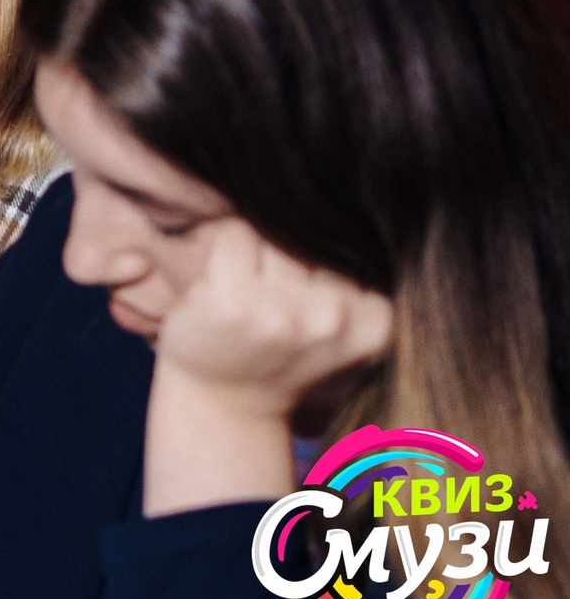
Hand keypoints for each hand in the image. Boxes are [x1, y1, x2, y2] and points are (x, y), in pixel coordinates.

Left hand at [142, 218, 391, 515]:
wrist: (222, 400)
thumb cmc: (279, 352)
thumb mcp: (337, 322)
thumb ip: (350, 276)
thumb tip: (343, 198)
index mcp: (377, 322)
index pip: (352, 248)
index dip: (320, 268)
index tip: (307, 309)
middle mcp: (335, 317)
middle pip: (310, 241)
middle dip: (287, 262)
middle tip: (274, 309)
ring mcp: (284, 311)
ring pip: (273, 235)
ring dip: (255, 260)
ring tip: (251, 302)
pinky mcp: (234, 300)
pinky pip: (234, 234)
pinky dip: (222, 253)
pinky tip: (224, 294)